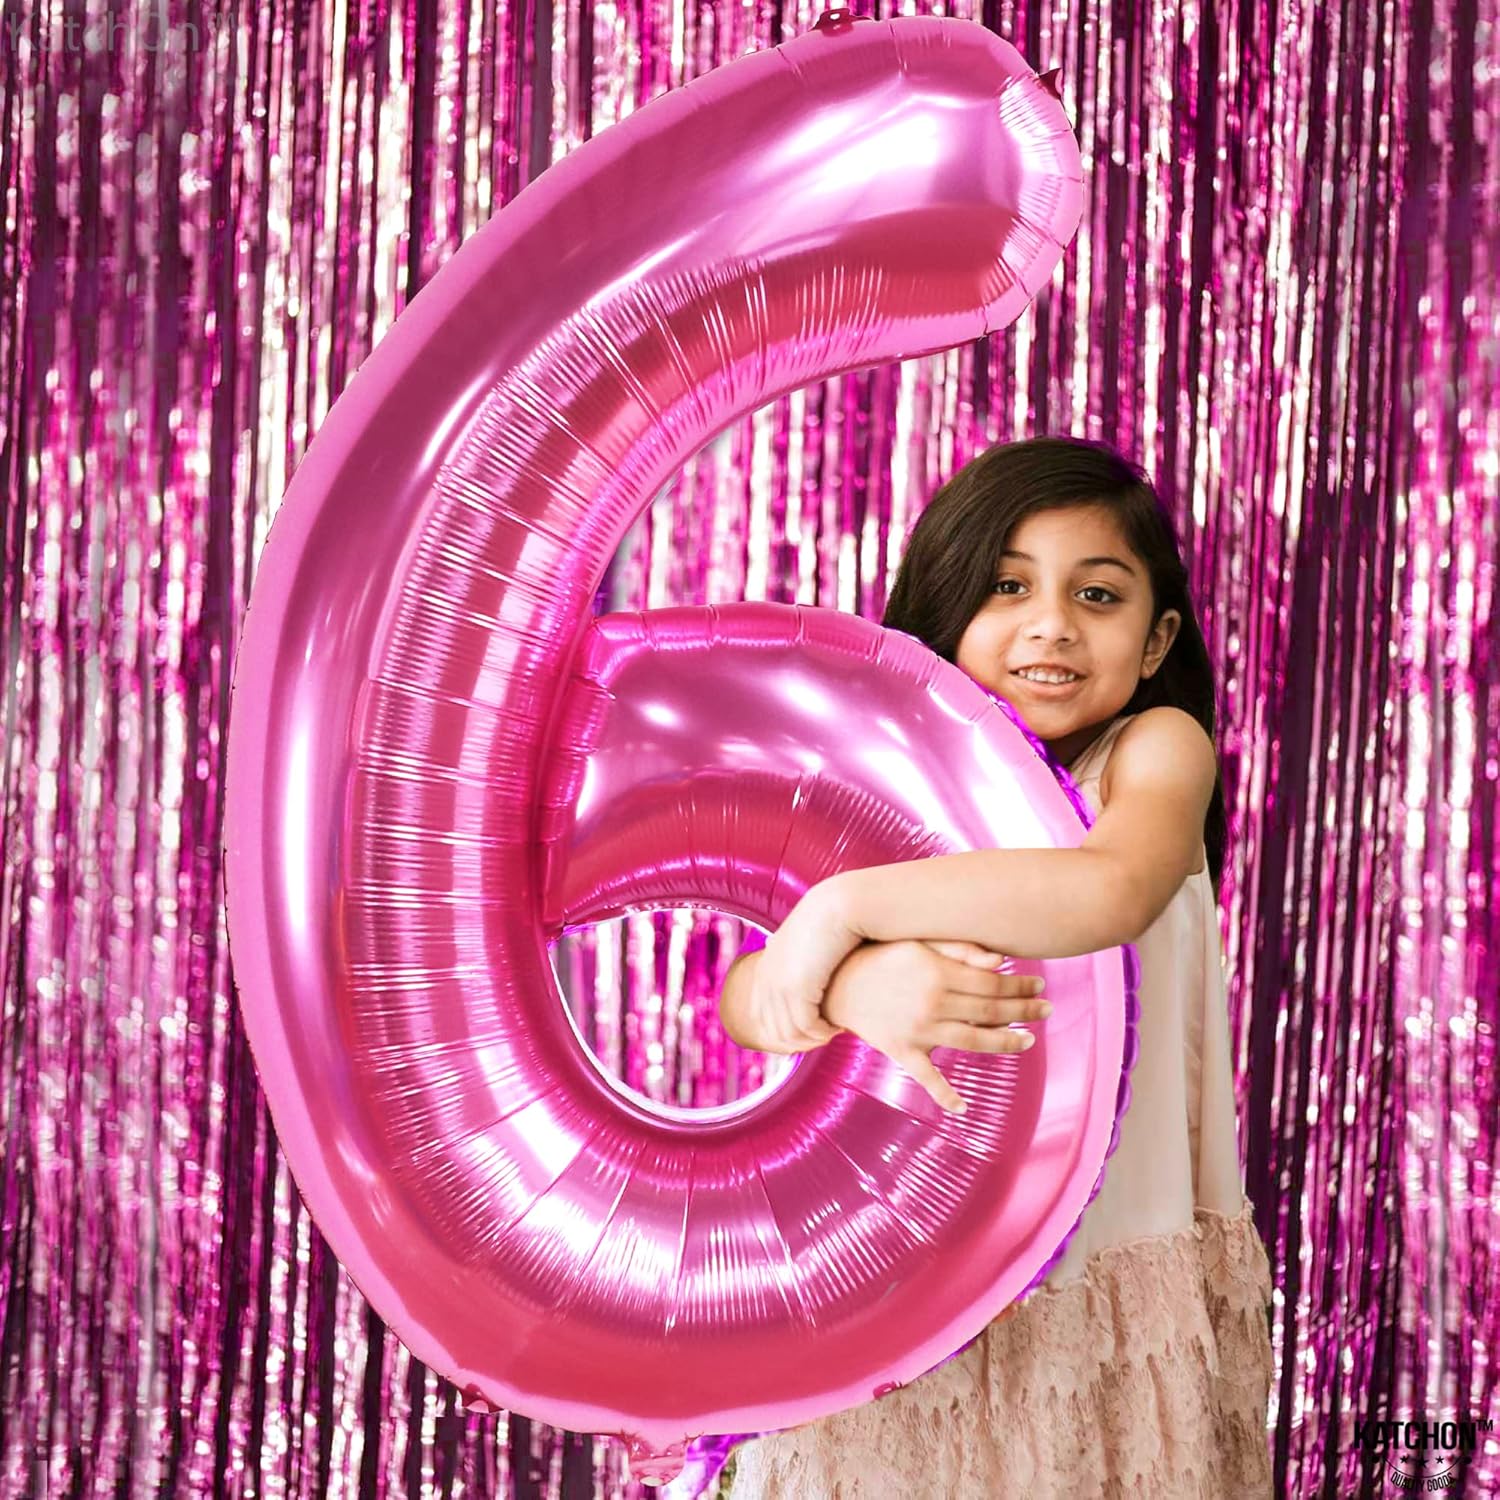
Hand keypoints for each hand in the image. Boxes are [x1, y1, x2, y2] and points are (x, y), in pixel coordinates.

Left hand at [744, 882, 863, 1054]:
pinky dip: (822, 1033)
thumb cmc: (825, 922)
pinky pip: (806, 1027)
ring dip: (813, 1038)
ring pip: (791, 1033)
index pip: (764, 1017)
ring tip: (833, 1031)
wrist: (836, 907)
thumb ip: (790, 951)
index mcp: (763, 971)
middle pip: (774, 1030)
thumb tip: (780, 951)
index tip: (812, 1031)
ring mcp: (778, 986)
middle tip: (825, 1036)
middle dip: (800, 1040)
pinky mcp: (797, 989)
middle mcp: (766, 980)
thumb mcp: (801, 939)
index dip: (786, 1031)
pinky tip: (837, 1027)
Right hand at [820, 939, 1049, 1114]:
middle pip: (989, 1011)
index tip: (1040, 984)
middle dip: (1023, 1010)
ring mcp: (917, 1032)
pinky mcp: (902, 1051)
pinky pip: (927, 1077)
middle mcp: (931, 1005)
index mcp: (937, 974)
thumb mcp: (917, 943)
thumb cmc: (880, 957)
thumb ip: (959, 949)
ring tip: (1027, 1040)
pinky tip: (962, 1107)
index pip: (991, 983)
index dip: (1020, 985)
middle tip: (1046, 1009)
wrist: (835, 984)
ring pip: (973, 1042)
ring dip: (1004, 1042)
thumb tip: (999, 960)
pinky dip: (944, 1095)